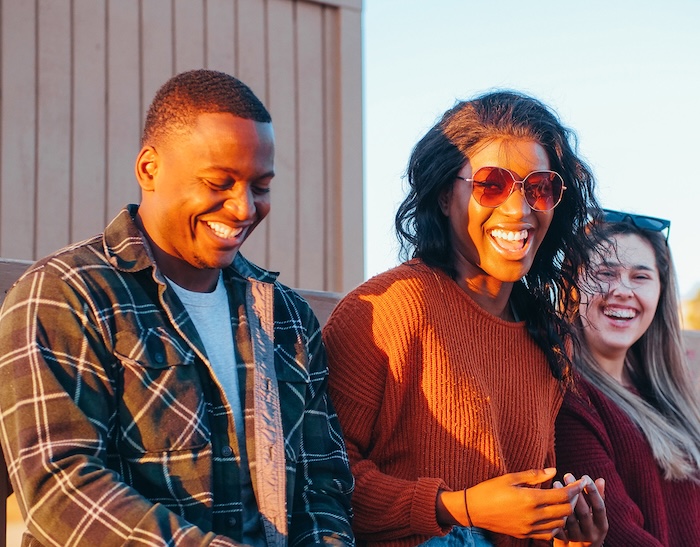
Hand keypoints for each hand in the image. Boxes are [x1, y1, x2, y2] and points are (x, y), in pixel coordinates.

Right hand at [461, 468, 590, 540]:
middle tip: (573, 490)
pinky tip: (551, 515)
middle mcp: (533, 516)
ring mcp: (529, 528)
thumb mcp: (511, 477)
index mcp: (530, 499)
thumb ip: (534, 475)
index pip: (562, 495)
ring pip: (559, 523)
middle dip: (573, 500)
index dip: (574, 488)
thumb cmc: (490, 489)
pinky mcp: (525, 535)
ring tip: (562, 501)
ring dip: (565, 512)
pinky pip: (548, 534)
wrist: (473, 510)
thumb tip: (554, 471)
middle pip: (565, 510)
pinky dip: (555, 525)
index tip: (581, 481)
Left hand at [552, 473, 606, 546]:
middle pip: (583, 512)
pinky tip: (547, 499)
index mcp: (601, 526)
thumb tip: (600, 479)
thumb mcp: (596, 518)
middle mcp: (591, 534)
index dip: (593, 492)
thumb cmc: (588, 529)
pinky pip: (558, 527)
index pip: (599, 507)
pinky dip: (552, 513)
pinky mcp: (564, 543)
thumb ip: (598, 499)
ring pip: (569, 519)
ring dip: (562, 500)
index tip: (585, 476)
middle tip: (567, 475)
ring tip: (556, 483)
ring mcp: (577, 540)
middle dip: (575, 493)